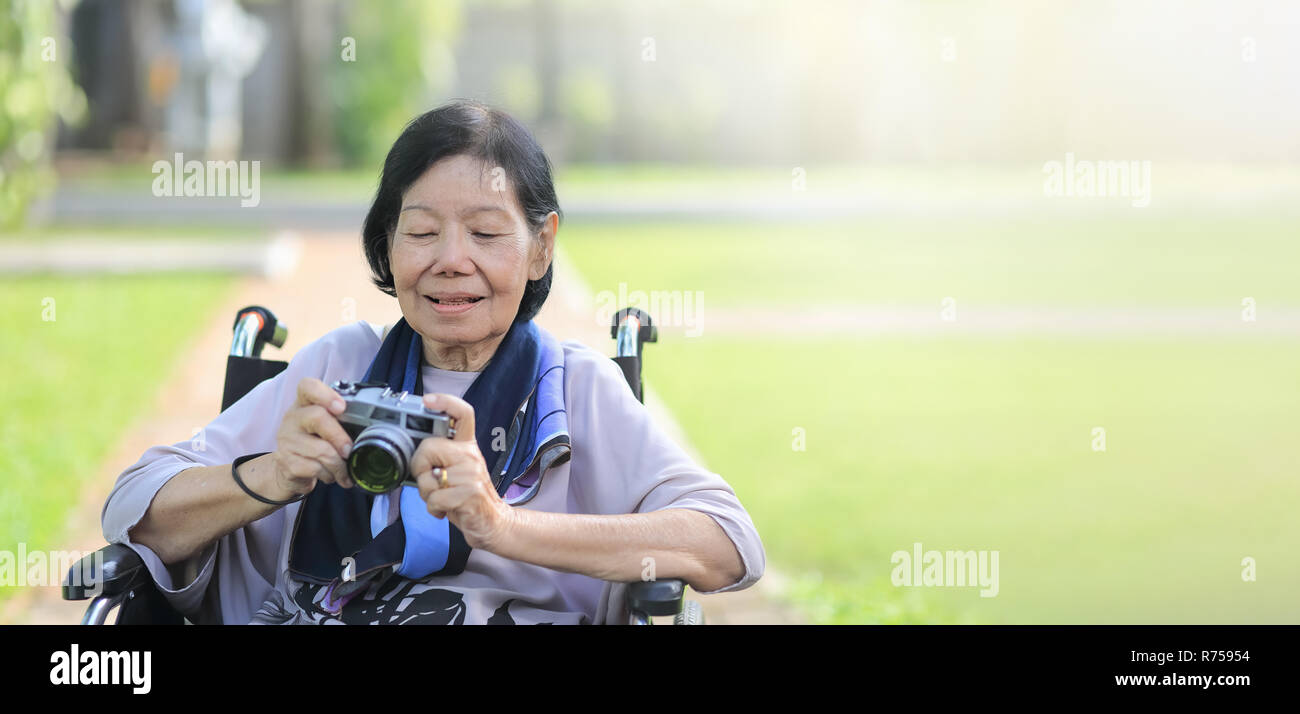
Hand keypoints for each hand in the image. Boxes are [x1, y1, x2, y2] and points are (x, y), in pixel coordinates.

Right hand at [271, 377, 355, 496]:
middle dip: (339, 437)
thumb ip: (343, 421)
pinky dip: (329, 475)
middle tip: (349, 450)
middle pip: (317, 417)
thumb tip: (373, 430)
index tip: (341, 407)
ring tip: (344, 470)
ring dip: (339, 464)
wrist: (289, 470)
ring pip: (320, 450)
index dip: (325, 394)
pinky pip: (315, 469)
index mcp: (304, 404)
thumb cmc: (315, 443)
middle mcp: (292, 418)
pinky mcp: (287, 462)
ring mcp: (287, 440)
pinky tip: (330, 475)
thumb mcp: (326, 427)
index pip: (307, 386)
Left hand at [410, 393, 513, 550]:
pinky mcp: (471, 493)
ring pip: (429, 478)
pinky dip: (434, 509)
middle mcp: (471, 455)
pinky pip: (435, 498)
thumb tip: (414, 454)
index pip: (463, 414)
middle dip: (420, 469)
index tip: (428, 400)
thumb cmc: (467, 498)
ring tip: (443, 498)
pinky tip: (446, 510)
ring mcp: (472, 474)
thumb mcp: (456, 472)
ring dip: (428, 495)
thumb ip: (440, 459)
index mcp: (467, 447)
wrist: (493, 523)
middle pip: (429, 447)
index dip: (445, 402)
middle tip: (432, 482)